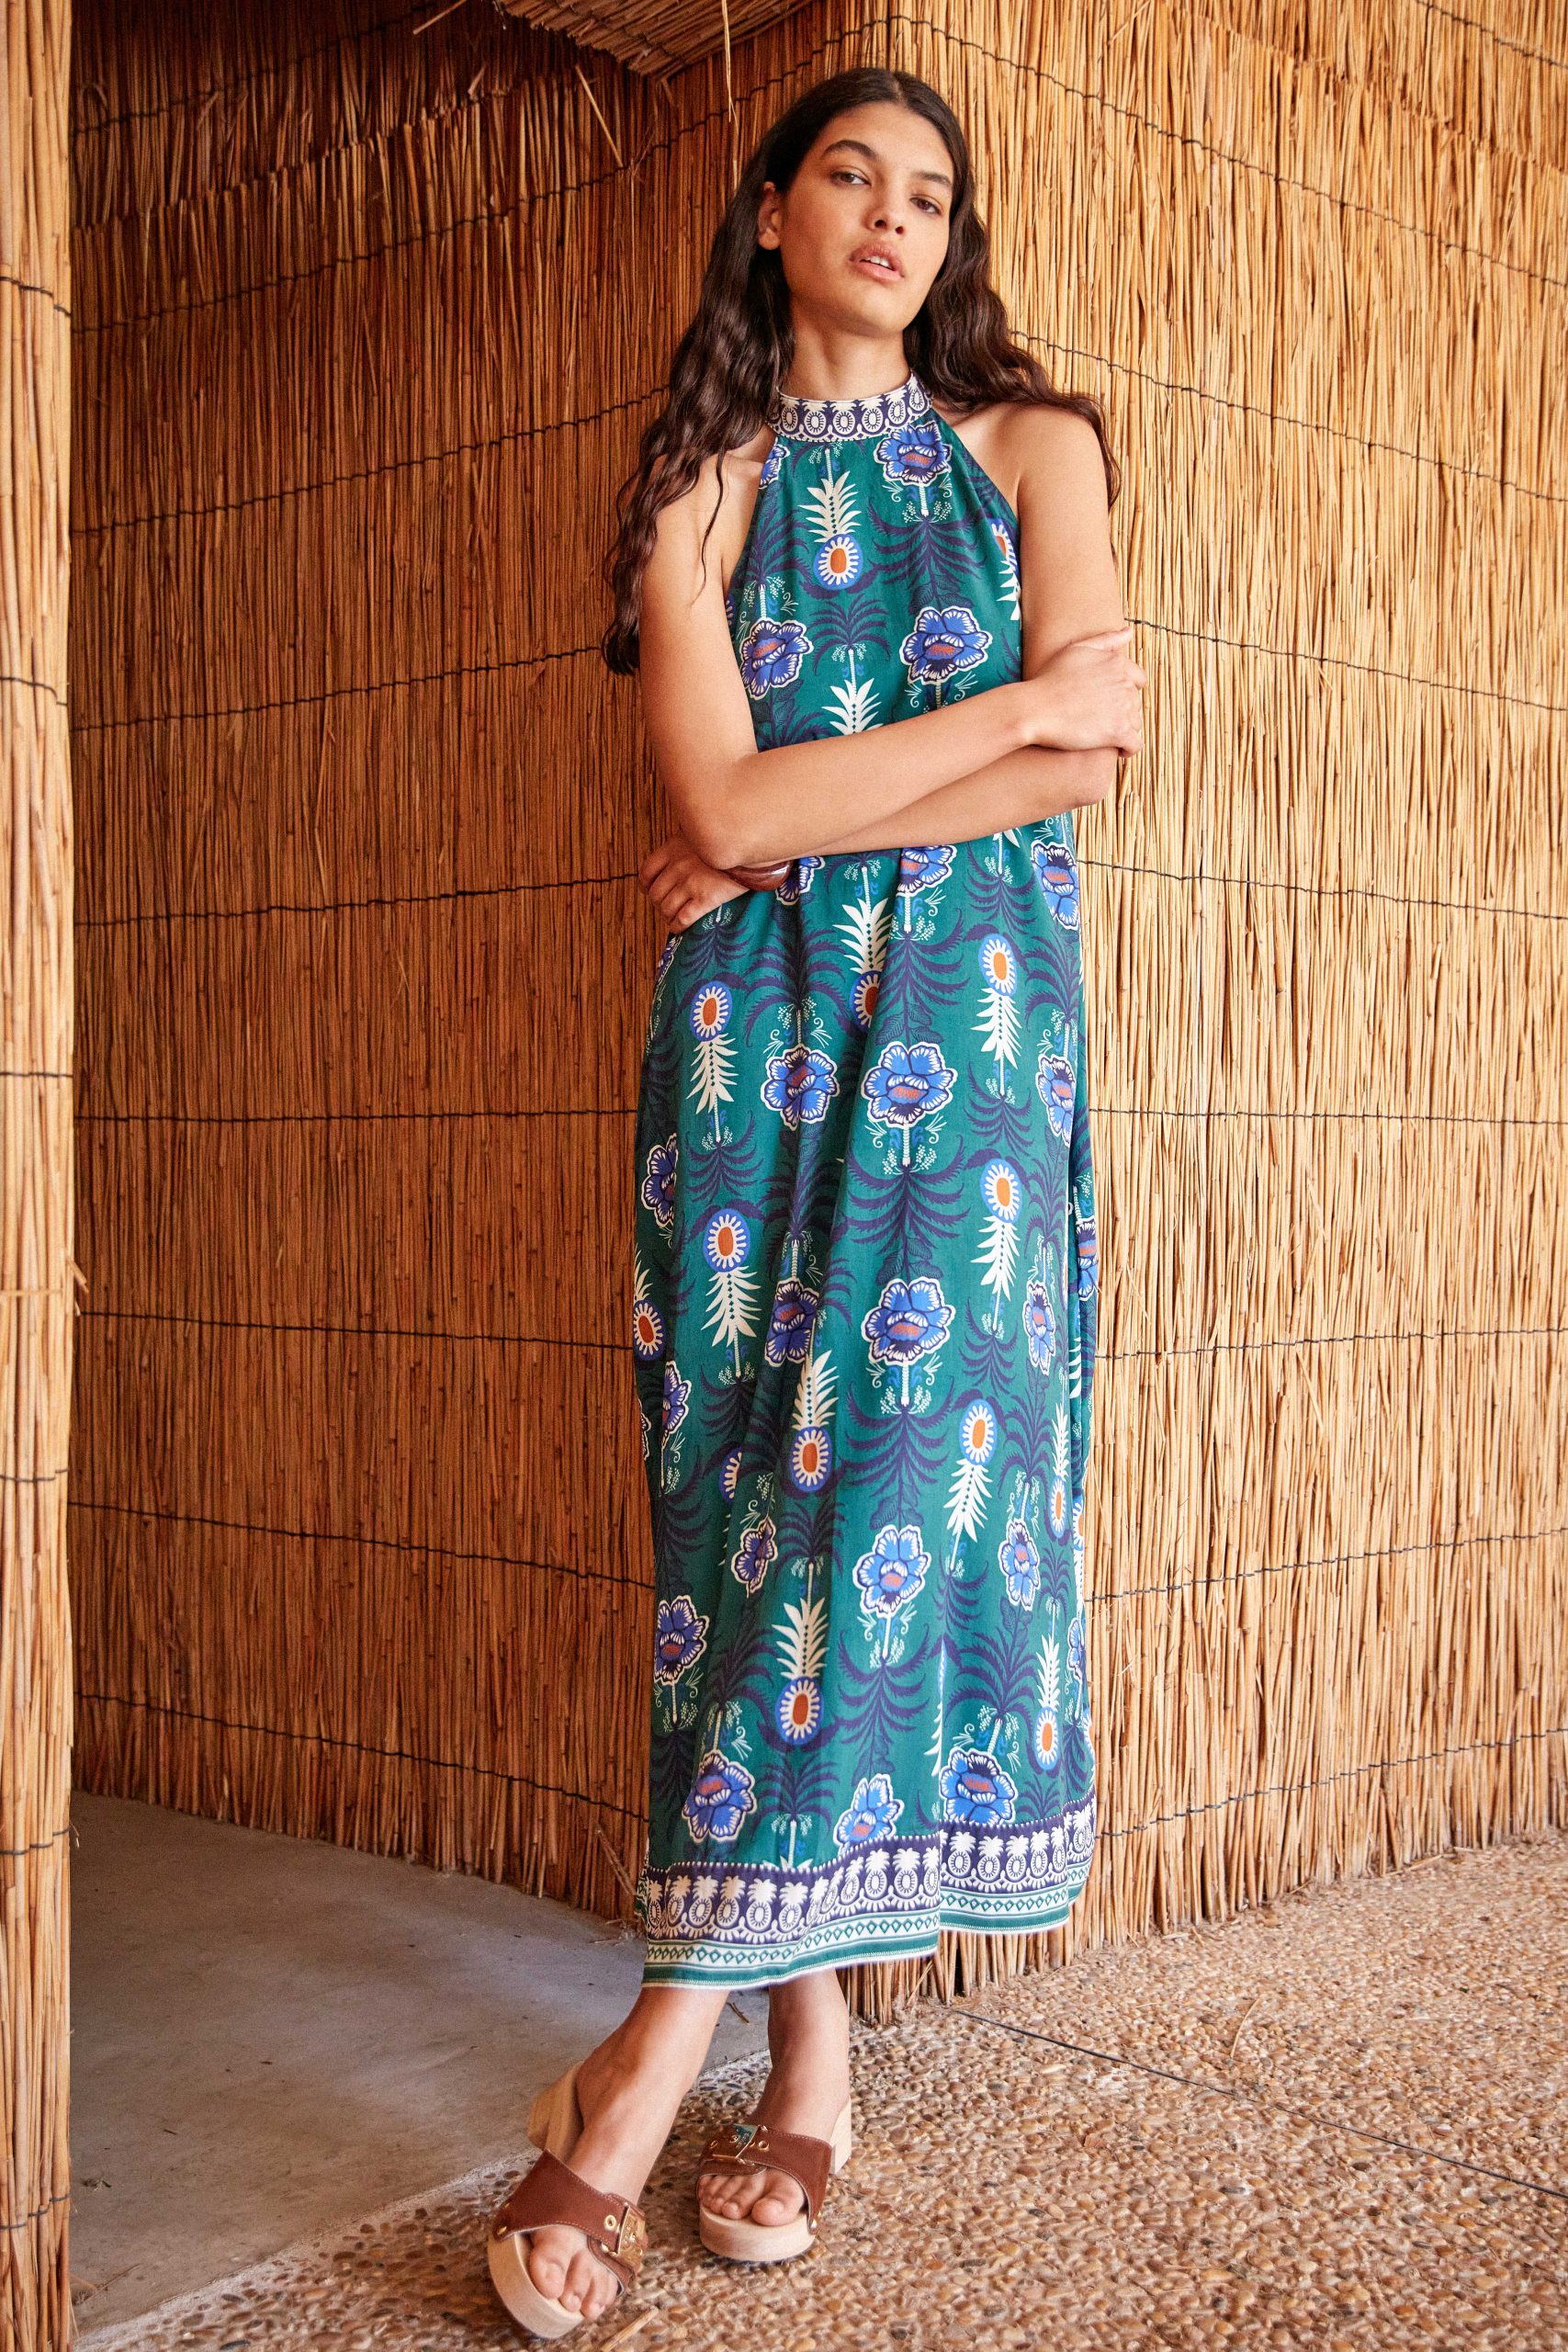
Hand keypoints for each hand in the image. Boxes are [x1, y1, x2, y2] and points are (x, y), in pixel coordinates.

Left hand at [637, 832, 751, 931]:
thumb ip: (686, 842)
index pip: (647, 871)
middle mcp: (677, 867)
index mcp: (673, 849)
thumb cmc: (728, 837)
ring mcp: (690, 884)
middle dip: (659, 903)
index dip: (646, 885)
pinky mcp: (705, 899)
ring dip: (668, 915)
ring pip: (666, 908)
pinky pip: (683, 918)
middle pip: (655, 893)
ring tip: (674, 917)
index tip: (650, 890)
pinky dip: (678, 926)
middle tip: (667, 905)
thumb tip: (683, 850)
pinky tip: (680, 927)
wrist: (750, 844)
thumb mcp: (699, 832)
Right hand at [1020, 626, 1144, 754]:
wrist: (1035, 708)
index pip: (1139, 680)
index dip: (1125, 692)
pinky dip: (1128, 749)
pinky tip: (1117, 749)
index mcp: (1118, 663)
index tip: (1109, 701)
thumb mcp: (1076, 649)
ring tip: (1103, 734)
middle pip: (1136, 703)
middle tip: (1099, 719)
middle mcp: (1125, 684)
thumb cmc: (1050, 678)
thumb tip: (1129, 632)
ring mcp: (1123, 708)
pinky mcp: (1118, 732)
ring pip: (1136, 724)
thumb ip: (1106, 640)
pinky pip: (1135, 744)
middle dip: (1123, 712)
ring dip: (1124, 730)